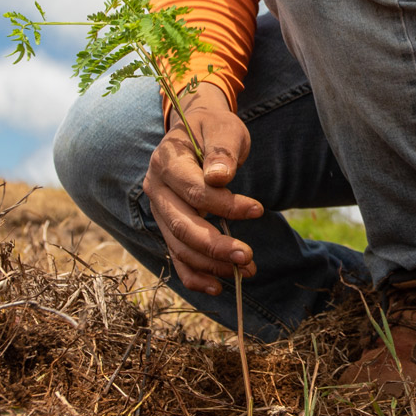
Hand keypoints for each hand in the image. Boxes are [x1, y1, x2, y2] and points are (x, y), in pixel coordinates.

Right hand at [142, 81, 264, 295]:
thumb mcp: (223, 128)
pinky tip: (217, 287)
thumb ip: (222, 150)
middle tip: (248, 258)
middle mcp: (156, 190)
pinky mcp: (168, 227)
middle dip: (215, 246)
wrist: (196, 130)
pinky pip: (176, 258)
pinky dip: (194, 276)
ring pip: (179, 247)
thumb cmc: (213, 129)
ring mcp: (160, 212)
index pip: (195, 192)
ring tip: (246, 270)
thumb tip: (219, 178)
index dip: (226, 205)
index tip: (258, 210)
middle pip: (182, 226)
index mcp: (167, 163)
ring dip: (211, 264)